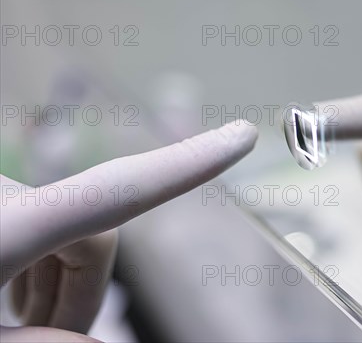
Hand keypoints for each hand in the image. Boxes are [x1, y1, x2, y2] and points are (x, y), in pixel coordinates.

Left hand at [1, 121, 257, 341]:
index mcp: (6, 224)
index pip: (120, 190)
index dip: (192, 162)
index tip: (243, 134)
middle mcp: (5, 192)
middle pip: (95, 238)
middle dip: (87, 292)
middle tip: (57, 339)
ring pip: (65, 227)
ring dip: (59, 279)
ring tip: (22, 323)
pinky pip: (37, 217)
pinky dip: (36, 259)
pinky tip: (9, 290)